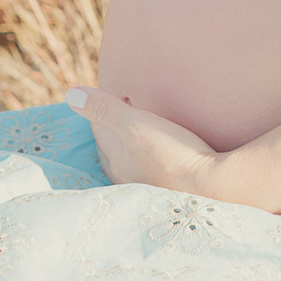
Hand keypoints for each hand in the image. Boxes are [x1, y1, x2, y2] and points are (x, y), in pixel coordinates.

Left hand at [65, 86, 217, 193]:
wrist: (210, 187)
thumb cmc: (171, 153)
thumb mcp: (135, 125)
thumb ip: (104, 109)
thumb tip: (70, 94)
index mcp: (114, 159)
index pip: (99, 127)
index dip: (105, 105)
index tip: (120, 91)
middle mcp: (123, 176)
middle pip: (112, 144)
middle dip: (115, 124)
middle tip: (129, 104)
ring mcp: (142, 186)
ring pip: (128, 157)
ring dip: (131, 141)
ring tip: (143, 126)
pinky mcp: (163, 189)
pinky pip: (146, 168)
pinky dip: (147, 155)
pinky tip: (159, 153)